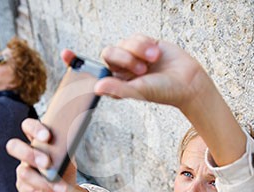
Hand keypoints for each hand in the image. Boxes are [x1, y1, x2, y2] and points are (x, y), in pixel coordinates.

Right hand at [6, 119, 78, 191]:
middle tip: (47, 163)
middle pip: (14, 147)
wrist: (65, 191)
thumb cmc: (65, 168)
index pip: (28, 127)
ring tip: (64, 189)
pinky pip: (32, 191)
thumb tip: (71, 142)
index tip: (47, 136)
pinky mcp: (24, 189)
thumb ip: (66, 149)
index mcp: (36, 141)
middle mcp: (25, 155)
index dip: (34, 129)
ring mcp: (22, 172)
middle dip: (30, 154)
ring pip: (25, 173)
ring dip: (45, 182)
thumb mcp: (68, 157)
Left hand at [83, 34, 206, 112]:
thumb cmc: (164, 92)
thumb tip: (96, 86)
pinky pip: (134, 37)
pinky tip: (156, 53)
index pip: (92, 71)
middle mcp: (120, 70)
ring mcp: (131, 56)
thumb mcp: (139, 92)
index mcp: (115, 83)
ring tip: (152, 62)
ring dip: (137, 50)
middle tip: (141, 70)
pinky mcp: (143, 45)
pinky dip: (144, 44)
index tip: (65, 54)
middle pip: (108, 53)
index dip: (77, 62)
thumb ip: (118, 89)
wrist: (188, 81)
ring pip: (122, 43)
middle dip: (123, 58)